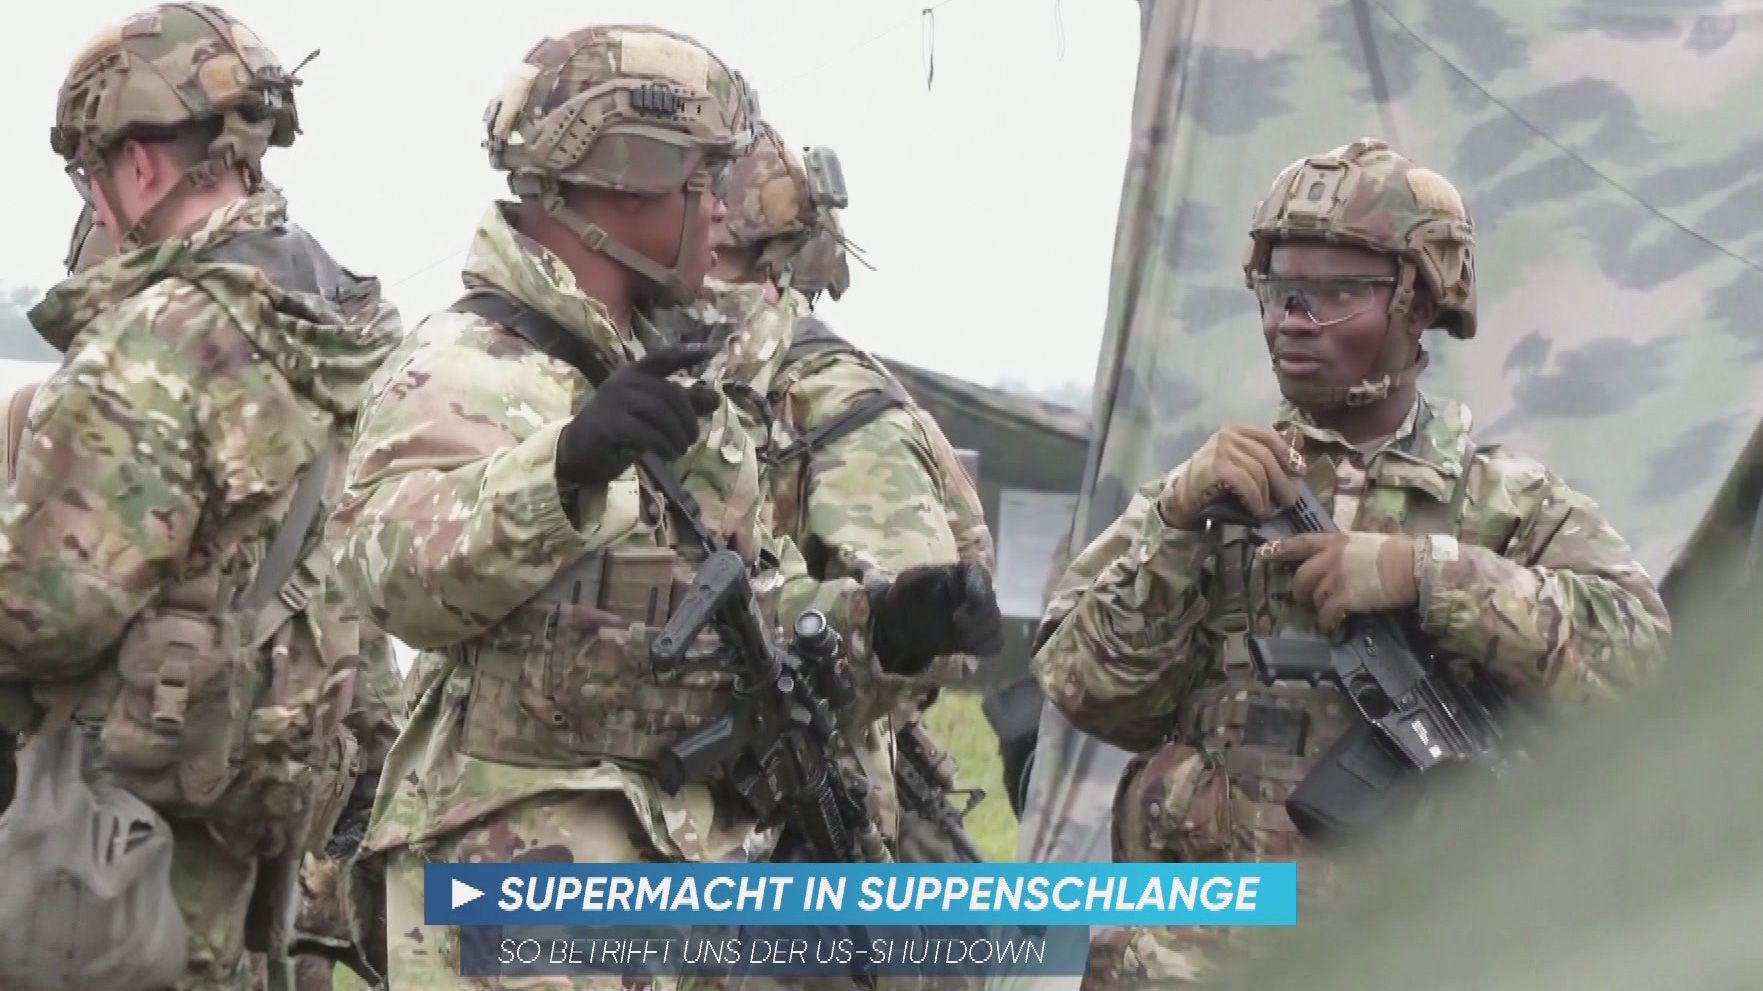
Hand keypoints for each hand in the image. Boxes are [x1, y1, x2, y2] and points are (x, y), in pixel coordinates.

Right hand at [556, 344, 720, 486]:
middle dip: (688, 417)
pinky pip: (646, 432)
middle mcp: (623, 380)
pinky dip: (663, 444)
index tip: (710, 349)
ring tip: (681, 449)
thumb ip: (680, 405)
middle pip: (669, 392)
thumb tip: (716, 399)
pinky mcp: (608, 423)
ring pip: (659, 411)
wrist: (577, 452)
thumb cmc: (617, 431)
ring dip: (677, 434)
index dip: (686, 353)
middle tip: (692, 438)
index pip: (662, 358)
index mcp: (633, 374)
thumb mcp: (650, 415)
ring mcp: (613, 400)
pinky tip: (669, 454)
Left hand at [870, 563, 1004, 674]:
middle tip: (957, 628)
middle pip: (990, 604)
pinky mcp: (981, 635)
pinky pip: (995, 642)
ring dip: (979, 636)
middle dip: (977, 619)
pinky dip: (985, 647)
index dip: (980, 588)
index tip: (974, 601)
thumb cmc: (906, 597)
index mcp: (962, 573)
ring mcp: (981, 614)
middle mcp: (977, 591)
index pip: (979, 575)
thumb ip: (922, 576)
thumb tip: (939, 572)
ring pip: (994, 624)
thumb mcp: (907, 582)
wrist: (902, 623)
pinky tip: (969, 651)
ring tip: (958, 641)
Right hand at [1159, 426, 1304, 527]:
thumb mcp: (1236, 460)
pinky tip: (1258, 510)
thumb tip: (1294, 465)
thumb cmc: (1213, 481)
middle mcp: (1229, 435)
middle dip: (1282, 480)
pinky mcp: (1218, 467)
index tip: (1300, 471)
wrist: (1182, 497)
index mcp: (1236, 430)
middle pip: (1266, 456)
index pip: (1268, 437)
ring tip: (1271, 510)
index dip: (1287, 454)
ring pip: (1259, 471)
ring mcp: (1222, 449)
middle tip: (1290, 500)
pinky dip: (1256, 499)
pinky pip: (1248, 483)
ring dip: (1268, 495)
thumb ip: (1258, 456)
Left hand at [1261, 532, 1418, 637]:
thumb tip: (1350, 555)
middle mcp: (1329, 558)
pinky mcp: (1342, 599)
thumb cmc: (1399, 551)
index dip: (1279, 548)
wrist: (1412, 566)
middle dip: (1301, 591)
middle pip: (1301, 577)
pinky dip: (1327, 625)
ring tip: (1329, 615)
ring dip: (1319, 608)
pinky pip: (1325, 616)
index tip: (1262, 552)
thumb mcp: (1369, 541)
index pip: (1300, 542)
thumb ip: (1351, 549)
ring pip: (1313, 598)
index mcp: (1335, 540)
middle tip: (1308, 599)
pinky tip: (1333, 629)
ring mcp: (1334, 579)